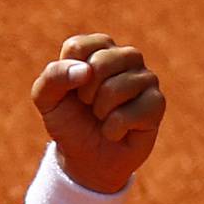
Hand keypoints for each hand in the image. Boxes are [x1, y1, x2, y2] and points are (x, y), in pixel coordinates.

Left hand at [28, 34, 164, 193]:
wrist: (86, 157)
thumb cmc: (68, 120)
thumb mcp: (46, 99)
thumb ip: (53, 76)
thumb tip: (86, 70)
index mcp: (96, 48)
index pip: (78, 47)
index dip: (66, 75)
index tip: (70, 90)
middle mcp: (125, 56)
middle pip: (99, 63)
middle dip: (85, 93)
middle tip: (88, 105)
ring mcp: (145, 78)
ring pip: (116, 88)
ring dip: (100, 112)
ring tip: (103, 117)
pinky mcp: (157, 102)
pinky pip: (132, 112)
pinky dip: (115, 128)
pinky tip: (117, 130)